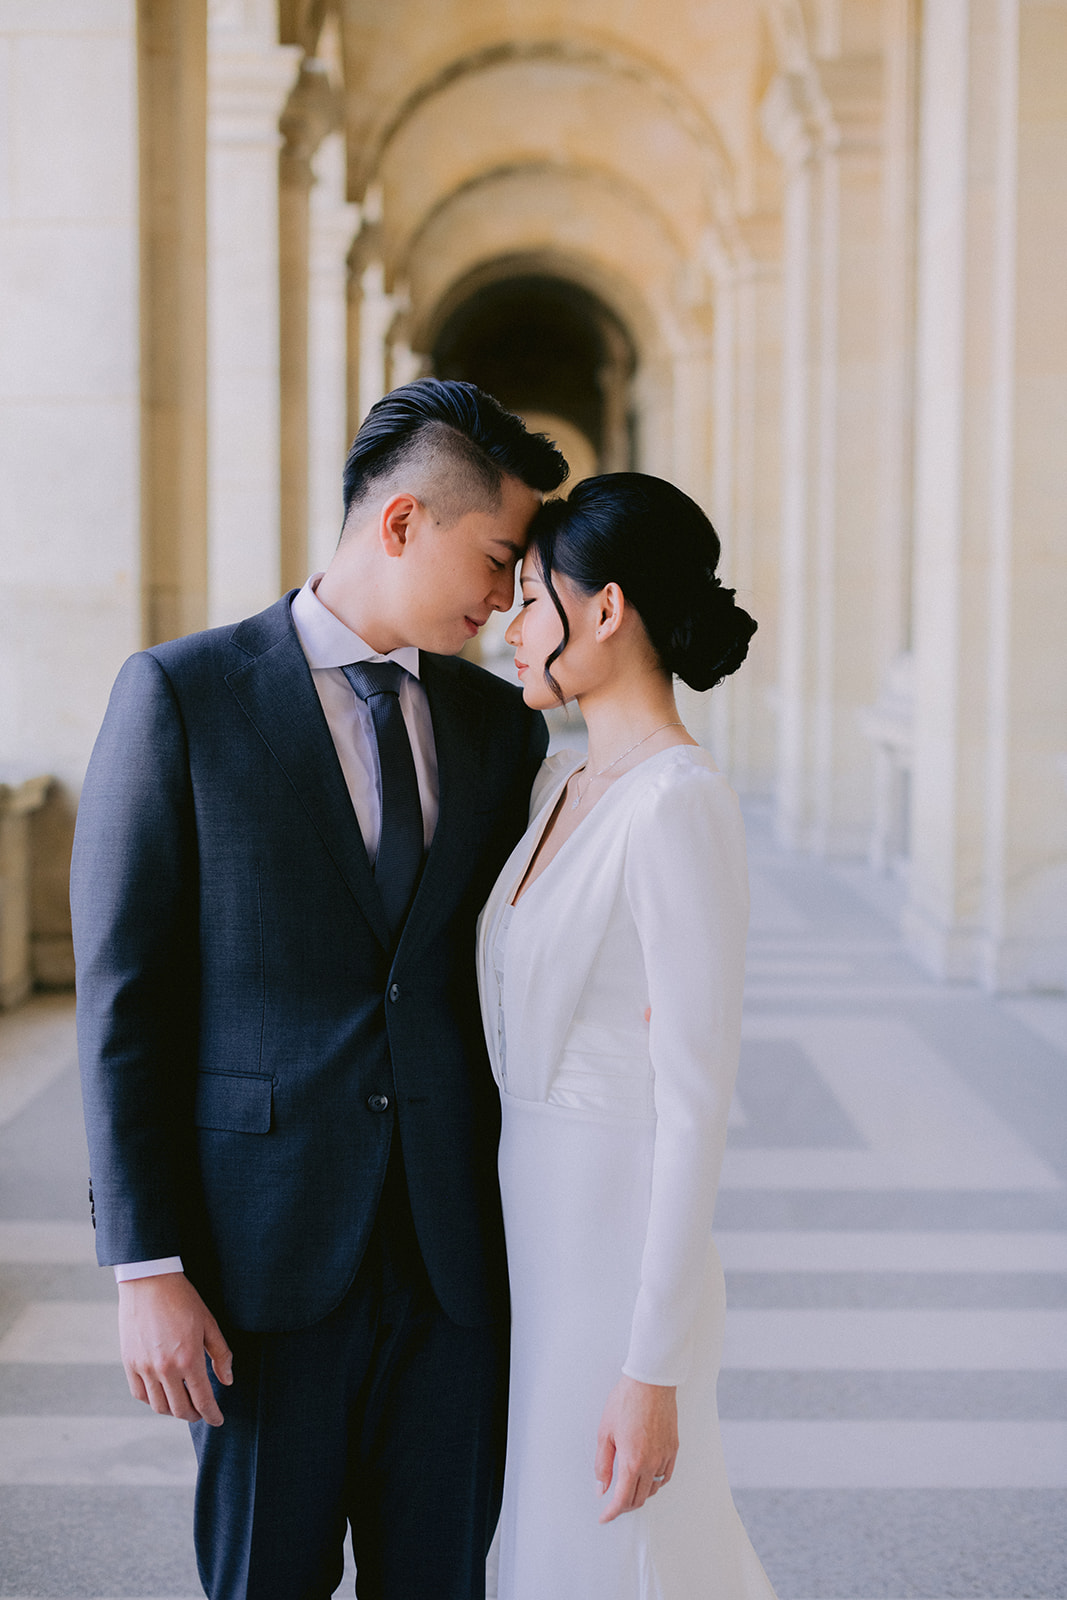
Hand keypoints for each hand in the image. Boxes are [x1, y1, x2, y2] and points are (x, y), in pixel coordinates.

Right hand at [117, 1272, 232, 1425]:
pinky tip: (162, 1394)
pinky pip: (140, 1394)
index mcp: (188, 1359)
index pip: (203, 1399)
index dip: (212, 1415)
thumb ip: (220, 1354)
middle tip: (202, 1412)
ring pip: (159, 1406)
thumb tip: (227, 1381)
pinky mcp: (129, 1363)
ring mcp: (144, 1367)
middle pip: (180, 1409)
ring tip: (183, 1405)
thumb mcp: (209, 1323)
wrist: (149, 1281)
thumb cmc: (183, 1300)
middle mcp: (165, 1368)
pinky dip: (152, 1400)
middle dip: (194, 1415)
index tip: (217, 1420)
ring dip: (173, 1411)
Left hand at [594, 1374, 678, 1522]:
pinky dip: (656, 1482)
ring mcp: (665, 1456)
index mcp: (632, 1462)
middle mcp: (651, 1463)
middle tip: (613, 1504)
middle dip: (624, 1506)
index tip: (605, 1517)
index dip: (612, 1513)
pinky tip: (648, 1477)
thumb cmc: (626, 1401)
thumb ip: (602, 1464)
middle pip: (639, 1499)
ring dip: (640, 1494)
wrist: (650, 1382)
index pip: (622, 1500)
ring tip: (628, 1489)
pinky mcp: (673, 1448)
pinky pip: (665, 1475)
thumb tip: (601, 1487)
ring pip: (653, 1489)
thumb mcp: (605, 1432)